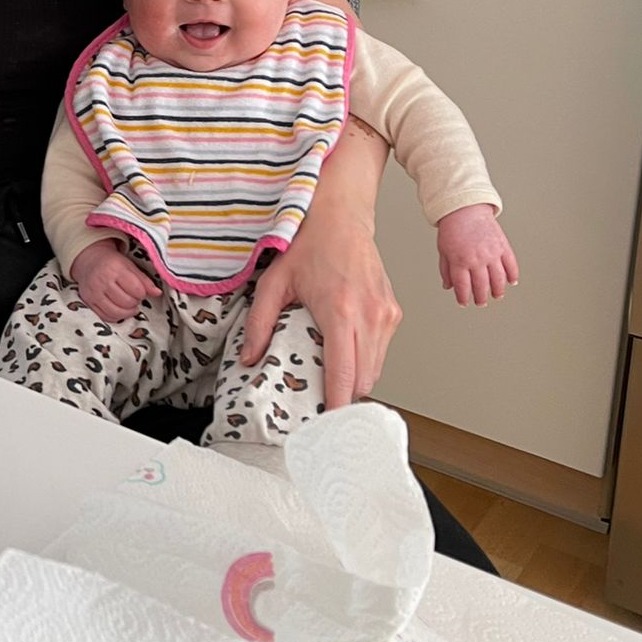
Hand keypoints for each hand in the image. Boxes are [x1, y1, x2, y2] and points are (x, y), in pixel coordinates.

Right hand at [69, 241, 158, 322]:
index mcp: (115, 268)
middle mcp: (102, 281)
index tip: (140, 290)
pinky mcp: (88, 302)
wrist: (89, 261)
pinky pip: (106, 317)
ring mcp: (94, 293)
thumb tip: (157, 293)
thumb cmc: (112, 263)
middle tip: (134, 297)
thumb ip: (144, 280)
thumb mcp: (129, 266)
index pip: (136, 289)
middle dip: (135, 302)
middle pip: (127, 302)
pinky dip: (116, 316)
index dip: (142, 292)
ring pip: (117, 312)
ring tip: (129, 305)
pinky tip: (119, 309)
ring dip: (127, 311)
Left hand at [241, 123, 398, 407]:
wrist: (341, 215)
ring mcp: (387, 314)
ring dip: (355, 381)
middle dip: (344, 399)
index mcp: (341, 311)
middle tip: (322, 413)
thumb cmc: (310, 244)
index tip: (326, 426)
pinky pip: (381, 351)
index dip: (336, 405)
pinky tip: (343, 357)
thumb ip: (260, 323)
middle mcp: (370, 315)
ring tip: (330, 387)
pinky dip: (364, 361)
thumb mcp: (275, 282)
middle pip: (364, 380)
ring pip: (376, 368)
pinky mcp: (393, 311)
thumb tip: (249, 358)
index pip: (344, 374)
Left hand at [435, 204, 518, 306]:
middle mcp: (477, 259)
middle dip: (481, 298)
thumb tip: (449, 287)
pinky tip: (511, 282)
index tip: (464, 303)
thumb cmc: (452, 229)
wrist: (465, 209)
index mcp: (459, 261)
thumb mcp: (443, 250)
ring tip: (496, 295)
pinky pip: (511, 265)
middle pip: (482, 286)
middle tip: (481, 302)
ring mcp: (492, 253)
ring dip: (498, 291)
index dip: (463, 298)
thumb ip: (446, 270)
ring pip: (498, 279)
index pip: (463, 287)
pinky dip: (513, 275)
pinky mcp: (503, 246)